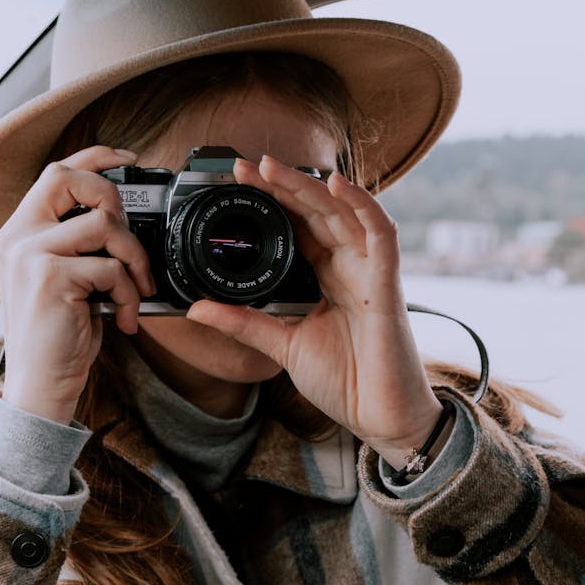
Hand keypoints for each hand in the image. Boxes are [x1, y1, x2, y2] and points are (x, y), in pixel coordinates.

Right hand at [0, 145, 154, 423]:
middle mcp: (18, 237)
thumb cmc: (58, 335)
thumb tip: (122, 219)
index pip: (56, 172)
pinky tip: (124, 317)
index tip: (127, 159)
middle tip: (127, 241)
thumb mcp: (66, 280)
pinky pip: (110, 267)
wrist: (40, 384)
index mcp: (20, 232)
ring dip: (134, 259)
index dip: (94, 156)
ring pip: (103, 225)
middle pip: (70, 179)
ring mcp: (31, 255)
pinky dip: (129, 293)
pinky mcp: (51, 278)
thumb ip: (79, 245)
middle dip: (113, 201)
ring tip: (135, 291)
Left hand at [186, 155, 442, 467]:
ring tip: (274, 167)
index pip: (300, 226)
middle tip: (248, 166)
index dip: (273, 200)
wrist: (380, 419)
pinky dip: (362, 205)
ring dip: (310, 187)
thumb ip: (243, 323)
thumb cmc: (347, 381)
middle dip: (284, 185)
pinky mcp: (388, 285)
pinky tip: (336, 185)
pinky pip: (380, 234)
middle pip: (318, 211)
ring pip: (343, 213)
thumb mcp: (281, 345)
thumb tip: (197, 309)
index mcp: (328, 276)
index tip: (239, 182)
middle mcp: (351, 267)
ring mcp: (371, 272)